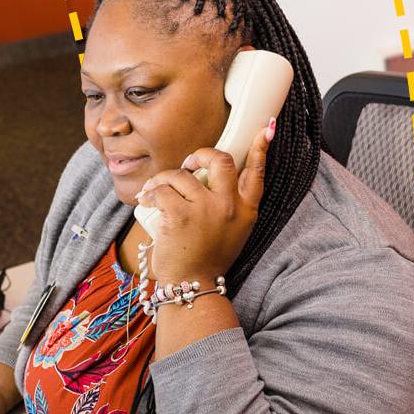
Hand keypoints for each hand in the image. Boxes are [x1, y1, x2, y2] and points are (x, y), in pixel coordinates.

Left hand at [135, 118, 276, 282]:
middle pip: (220, 160)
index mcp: (246, 210)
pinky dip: (151, 193)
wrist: (192, 285)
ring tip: (156, 192)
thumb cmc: (206, 257)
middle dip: (200, 154)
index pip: (257, 173)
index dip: (260, 148)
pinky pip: (163, 190)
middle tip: (187, 164)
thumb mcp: (232, 231)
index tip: (266, 128)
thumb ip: (229, 205)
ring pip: (182, 175)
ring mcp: (207, 210)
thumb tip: (207, 175)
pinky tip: (147, 201)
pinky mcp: (182, 215)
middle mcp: (230, 207)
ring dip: (164, 179)